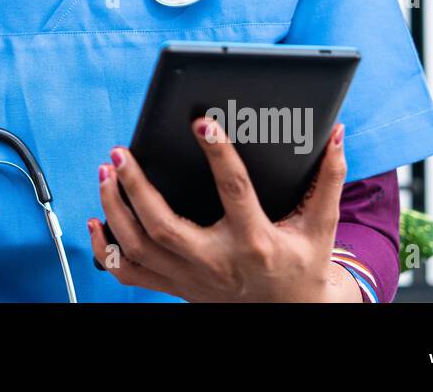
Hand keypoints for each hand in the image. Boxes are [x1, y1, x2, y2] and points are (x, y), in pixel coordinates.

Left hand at [88, 116, 347, 301]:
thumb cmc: (303, 262)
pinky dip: (105, 249)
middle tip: (121, 151)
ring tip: (106, 170)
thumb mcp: (321, 224)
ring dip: (114, 208)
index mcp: (256, 241)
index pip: (234, 191)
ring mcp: (191, 279)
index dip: (219, 153)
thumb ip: (329, 178)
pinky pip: (128, 273)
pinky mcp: (174, 288)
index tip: (202, 122)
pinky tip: (96, 218)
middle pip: (164, 226)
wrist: (291, 311)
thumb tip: (336, 132)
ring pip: (138, 247)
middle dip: (137, 187)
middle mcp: (217, 263)